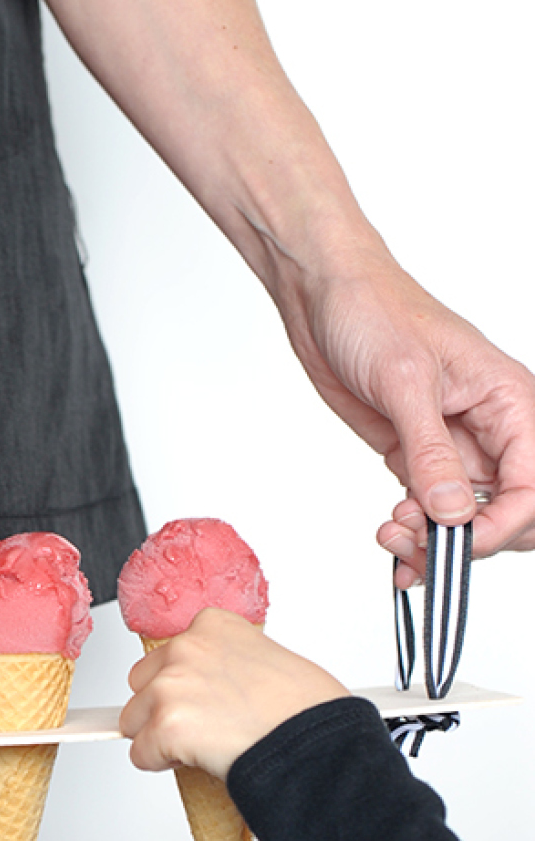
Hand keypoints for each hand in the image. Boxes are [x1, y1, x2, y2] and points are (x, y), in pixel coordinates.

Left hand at [119, 608, 348, 779]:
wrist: (315, 742)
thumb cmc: (306, 708)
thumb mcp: (267, 660)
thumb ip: (227, 664)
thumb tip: (213, 687)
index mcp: (212, 626)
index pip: (169, 655)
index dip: (185, 685)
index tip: (205, 699)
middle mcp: (186, 649)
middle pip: (141, 684)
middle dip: (162, 708)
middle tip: (202, 727)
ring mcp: (172, 686)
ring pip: (134, 721)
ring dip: (160, 737)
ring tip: (205, 744)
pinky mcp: (166, 725)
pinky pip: (140, 755)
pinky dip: (161, 764)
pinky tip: (199, 759)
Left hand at [276, 249, 534, 588]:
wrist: (326, 298)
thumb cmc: (375, 312)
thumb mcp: (405, 381)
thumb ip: (431, 451)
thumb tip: (453, 511)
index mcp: (510, 401)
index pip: (531, 487)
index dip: (501, 526)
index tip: (456, 543)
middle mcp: (491, 429)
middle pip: (509, 512)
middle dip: (468, 540)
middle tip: (416, 543)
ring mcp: (454, 447)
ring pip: (467, 518)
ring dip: (432, 542)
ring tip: (390, 532)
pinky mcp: (418, 456)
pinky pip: (431, 510)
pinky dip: (414, 533)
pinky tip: (390, 536)